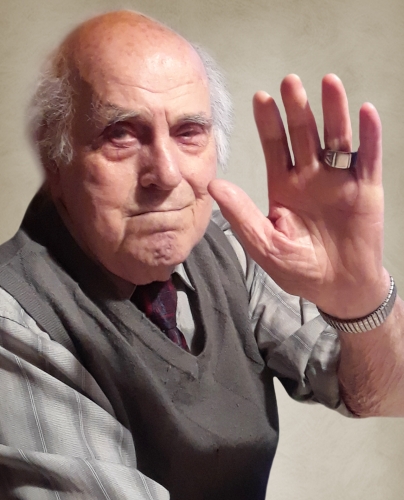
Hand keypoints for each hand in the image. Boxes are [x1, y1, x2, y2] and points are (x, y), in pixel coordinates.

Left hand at [209, 74, 389, 317]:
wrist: (339, 288)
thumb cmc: (299, 269)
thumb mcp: (265, 245)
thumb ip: (241, 215)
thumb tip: (214, 185)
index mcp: (284, 187)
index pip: (275, 148)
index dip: (269, 123)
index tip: (260, 97)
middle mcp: (311, 177)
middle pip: (304, 135)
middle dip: (297, 109)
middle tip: (290, 82)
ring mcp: (340, 180)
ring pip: (337, 138)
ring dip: (334, 111)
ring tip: (328, 82)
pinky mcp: (366, 189)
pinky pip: (368, 158)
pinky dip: (369, 136)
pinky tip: (365, 112)